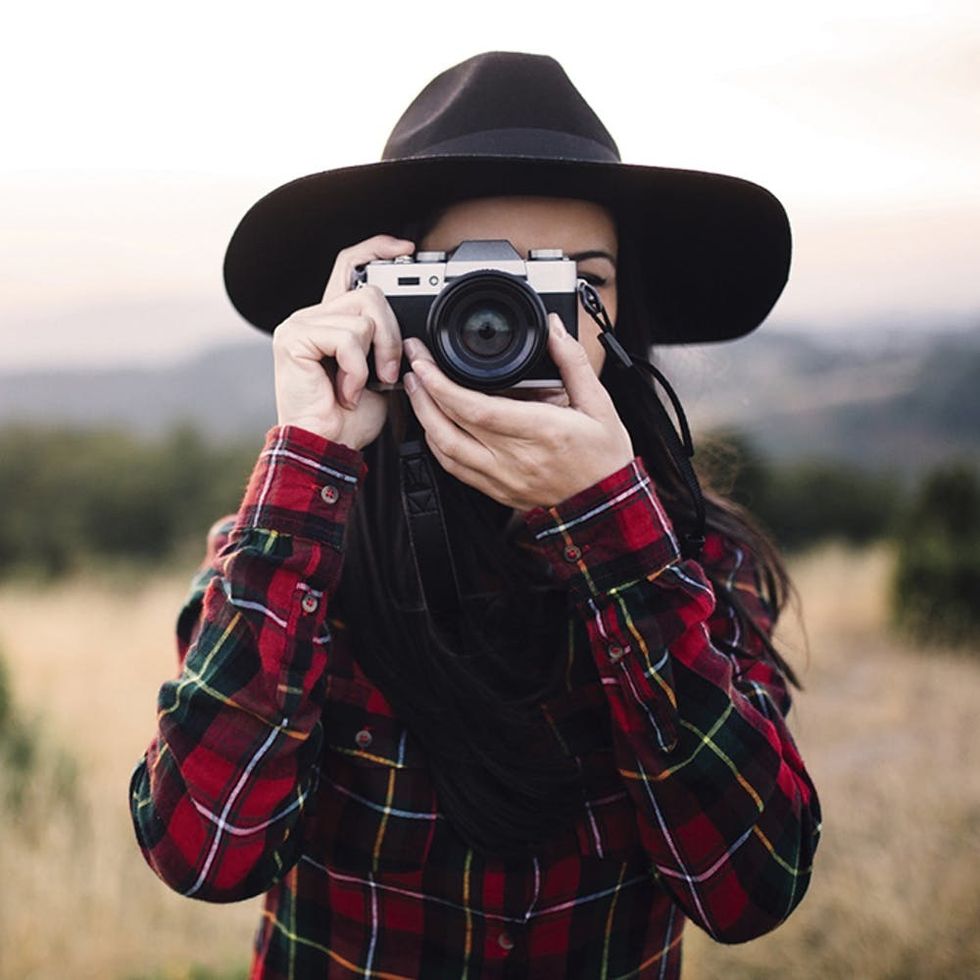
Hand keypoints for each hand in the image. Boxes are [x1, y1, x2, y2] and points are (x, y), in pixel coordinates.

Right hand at [271, 234, 413, 450]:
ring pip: (363, 314)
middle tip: (388, 372)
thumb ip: (385, 340)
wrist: (326, 447)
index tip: (404, 249)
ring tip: (362, 386)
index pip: (349, 265)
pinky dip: (357, 369)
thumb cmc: (349, 419)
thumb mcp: (380, 372)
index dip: (376, 249)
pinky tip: (345, 390)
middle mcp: (311, 316)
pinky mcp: (294, 338)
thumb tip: (410, 325)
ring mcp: (299, 324)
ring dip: (376, 356)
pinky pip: (348, 337)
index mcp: (330, 320)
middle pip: (369, 291)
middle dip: (391, 334)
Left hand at [402, 314, 634, 510]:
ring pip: (445, 451)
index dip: (441, 384)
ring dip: (424, 419)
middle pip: (449, 427)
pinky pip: (455, 469)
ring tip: (418, 390)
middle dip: (423, 393)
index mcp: (540, 432)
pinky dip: (438, 445)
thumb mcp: (599, 404)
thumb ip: (573, 363)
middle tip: (413, 367)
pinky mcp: (497, 492)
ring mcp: (502, 479)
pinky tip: (435, 426)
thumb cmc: (604, 458)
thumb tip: (554, 329)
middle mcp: (514, 459)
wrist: (607, 506)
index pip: (475, 408)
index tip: (425, 361)